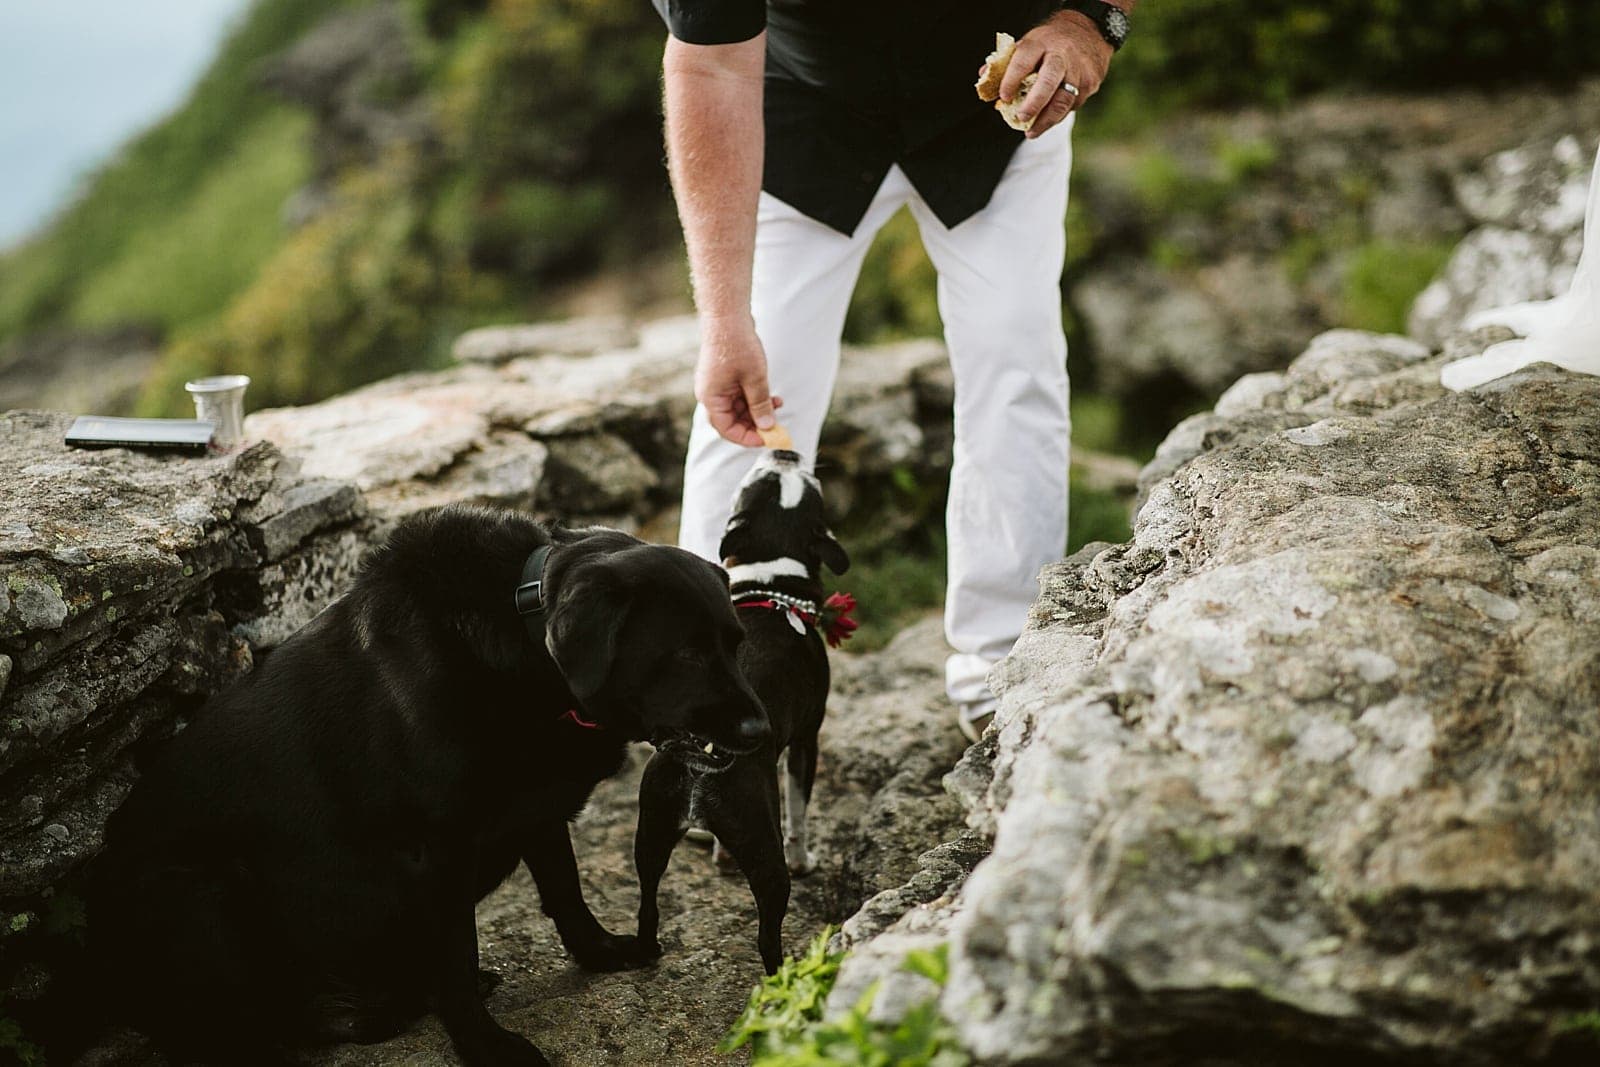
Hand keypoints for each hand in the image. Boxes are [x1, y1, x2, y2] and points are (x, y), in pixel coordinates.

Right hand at [696, 314, 782, 446]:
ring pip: (739, 408)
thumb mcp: (755, 379)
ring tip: (779, 404)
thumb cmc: (737, 345)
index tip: (767, 438)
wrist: (728, 316)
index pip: (727, 429)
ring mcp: (717, 385)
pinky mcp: (725, 377)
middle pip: (732, 420)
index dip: (747, 437)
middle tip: (777, 424)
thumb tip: (767, 427)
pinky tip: (772, 395)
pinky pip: (740, 395)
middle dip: (755, 423)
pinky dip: (755, 398)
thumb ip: (760, 405)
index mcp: (711, 398)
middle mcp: (711, 395)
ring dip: (758, 410)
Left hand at [1001, 11, 1114, 138]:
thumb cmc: (1050, 43)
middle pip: (1049, 81)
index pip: (1024, 61)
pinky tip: (1047, 120)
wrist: (1089, 32)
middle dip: (1034, 103)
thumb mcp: (1029, 43)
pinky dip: (1058, 115)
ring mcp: (1079, 69)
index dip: (1012, 79)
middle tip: (1020, 118)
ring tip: (1031, 132)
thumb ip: (1007, 61)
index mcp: (1041, 43)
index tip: (1004, 97)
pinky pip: (1073, 105)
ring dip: (1046, 120)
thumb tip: (983, 77)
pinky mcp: (1091, 83)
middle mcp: (1062, 55)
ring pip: (1064, 100)